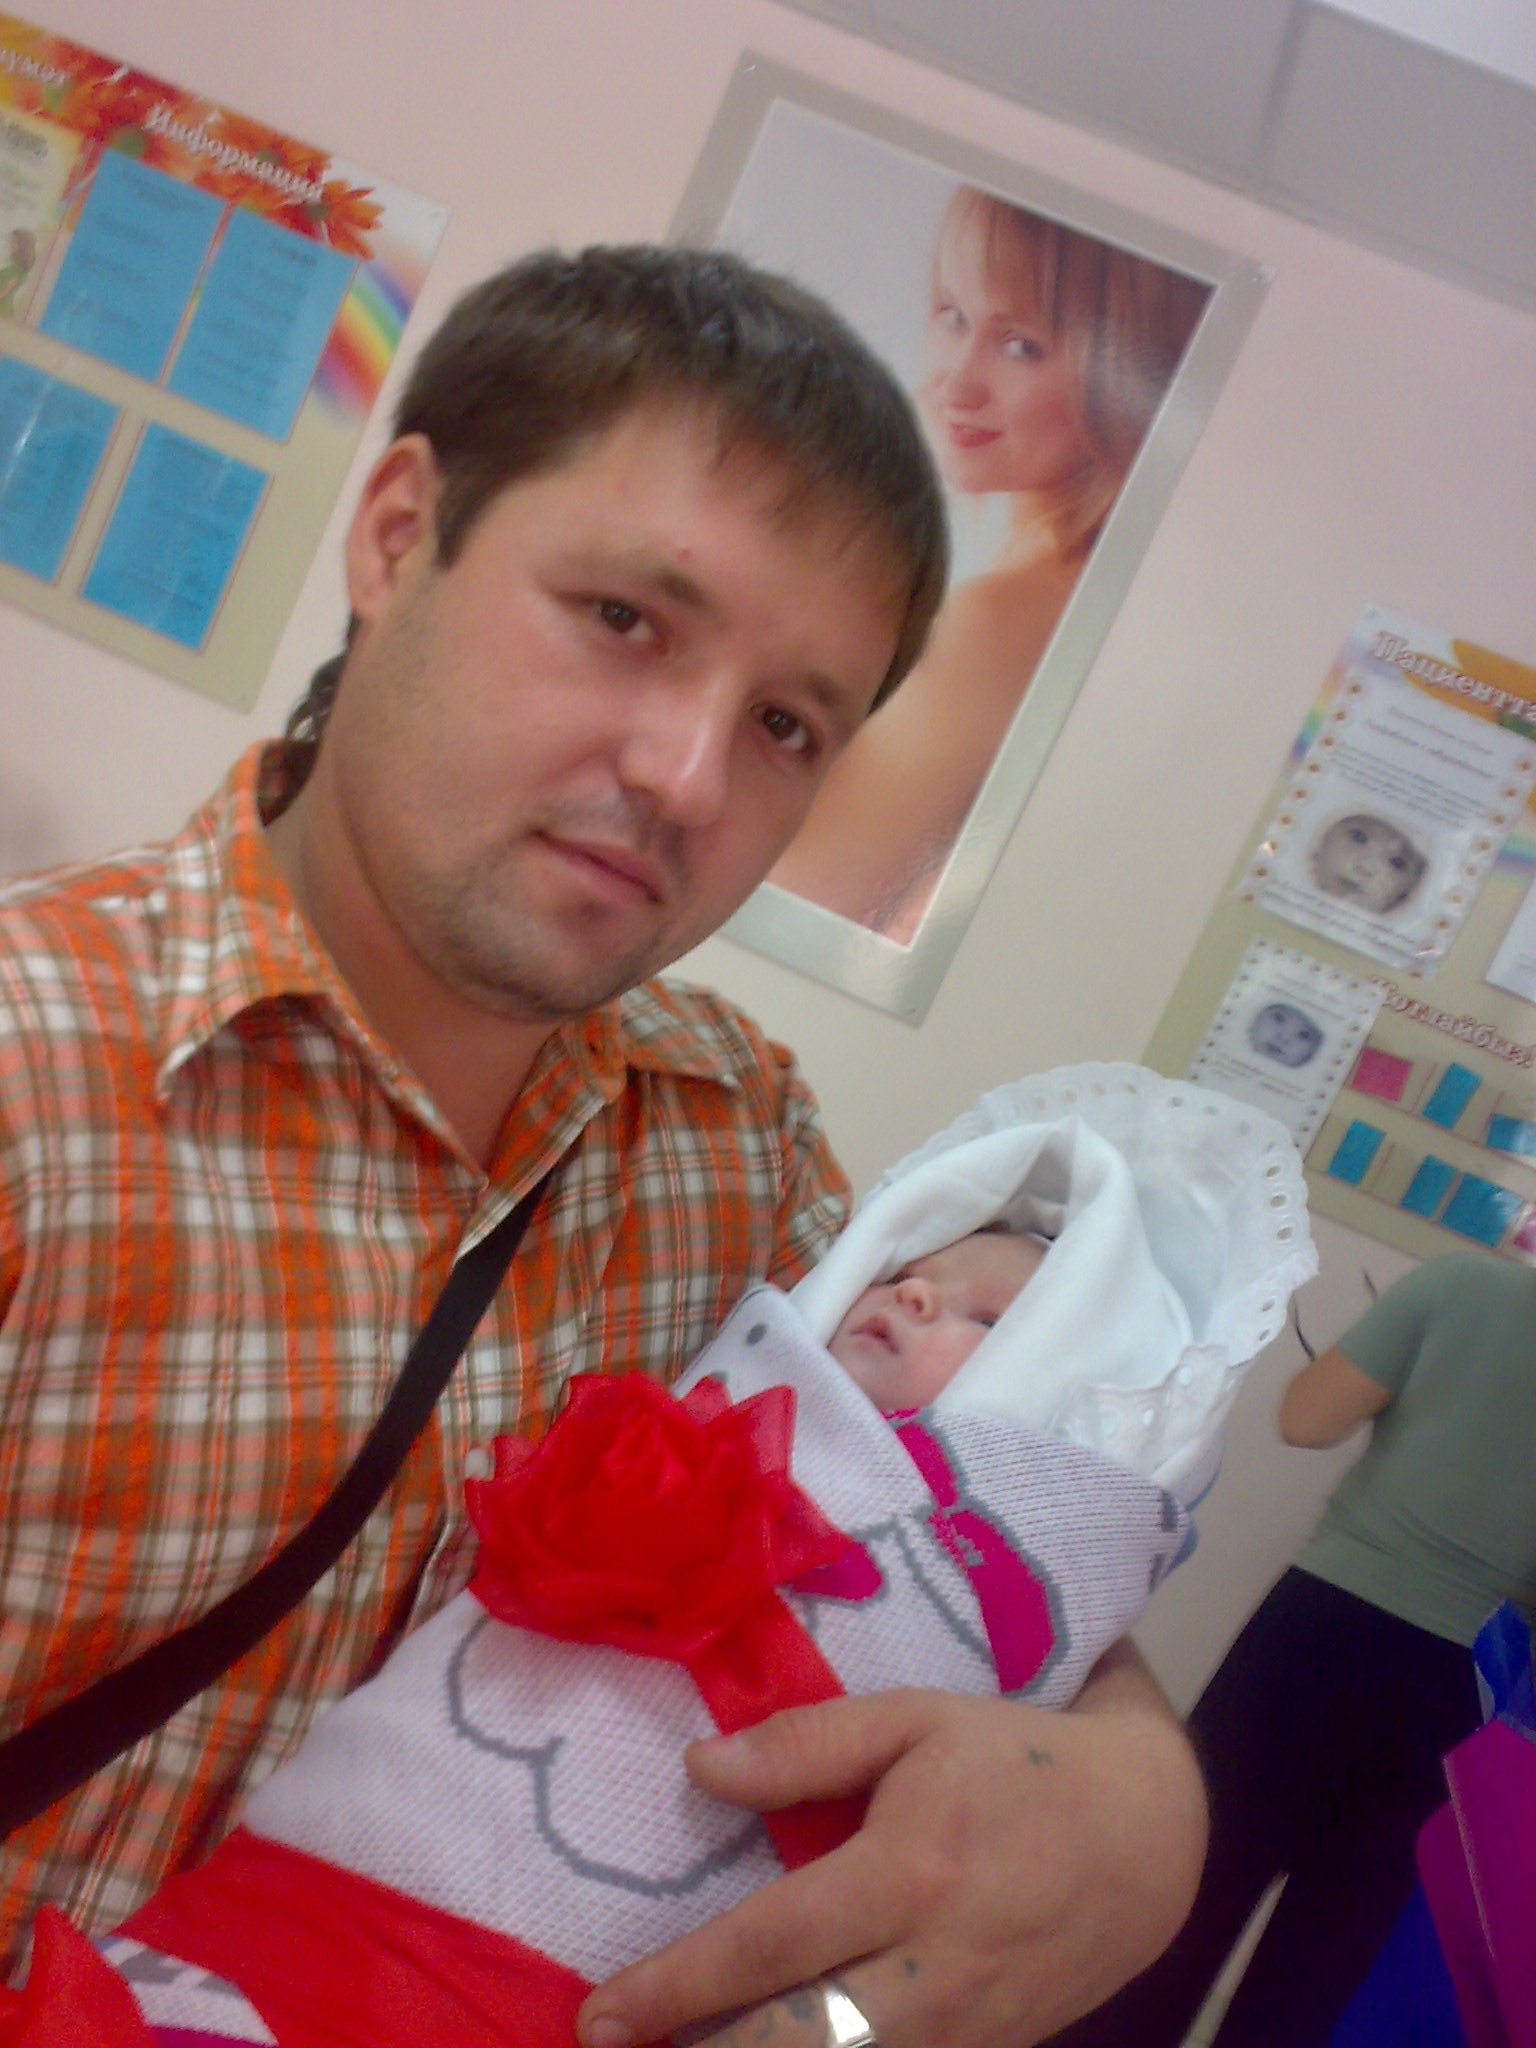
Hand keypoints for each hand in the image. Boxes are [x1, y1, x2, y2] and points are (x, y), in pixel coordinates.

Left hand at [575, 1650, 1206, 2047]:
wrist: (1146, 1837)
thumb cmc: (1013, 1762)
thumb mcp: (916, 1720)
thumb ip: (808, 1742)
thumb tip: (699, 1766)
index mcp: (909, 1873)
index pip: (772, 1946)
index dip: (678, 1988)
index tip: (601, 2012)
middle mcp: (932, 1972)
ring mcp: (963, 2033)